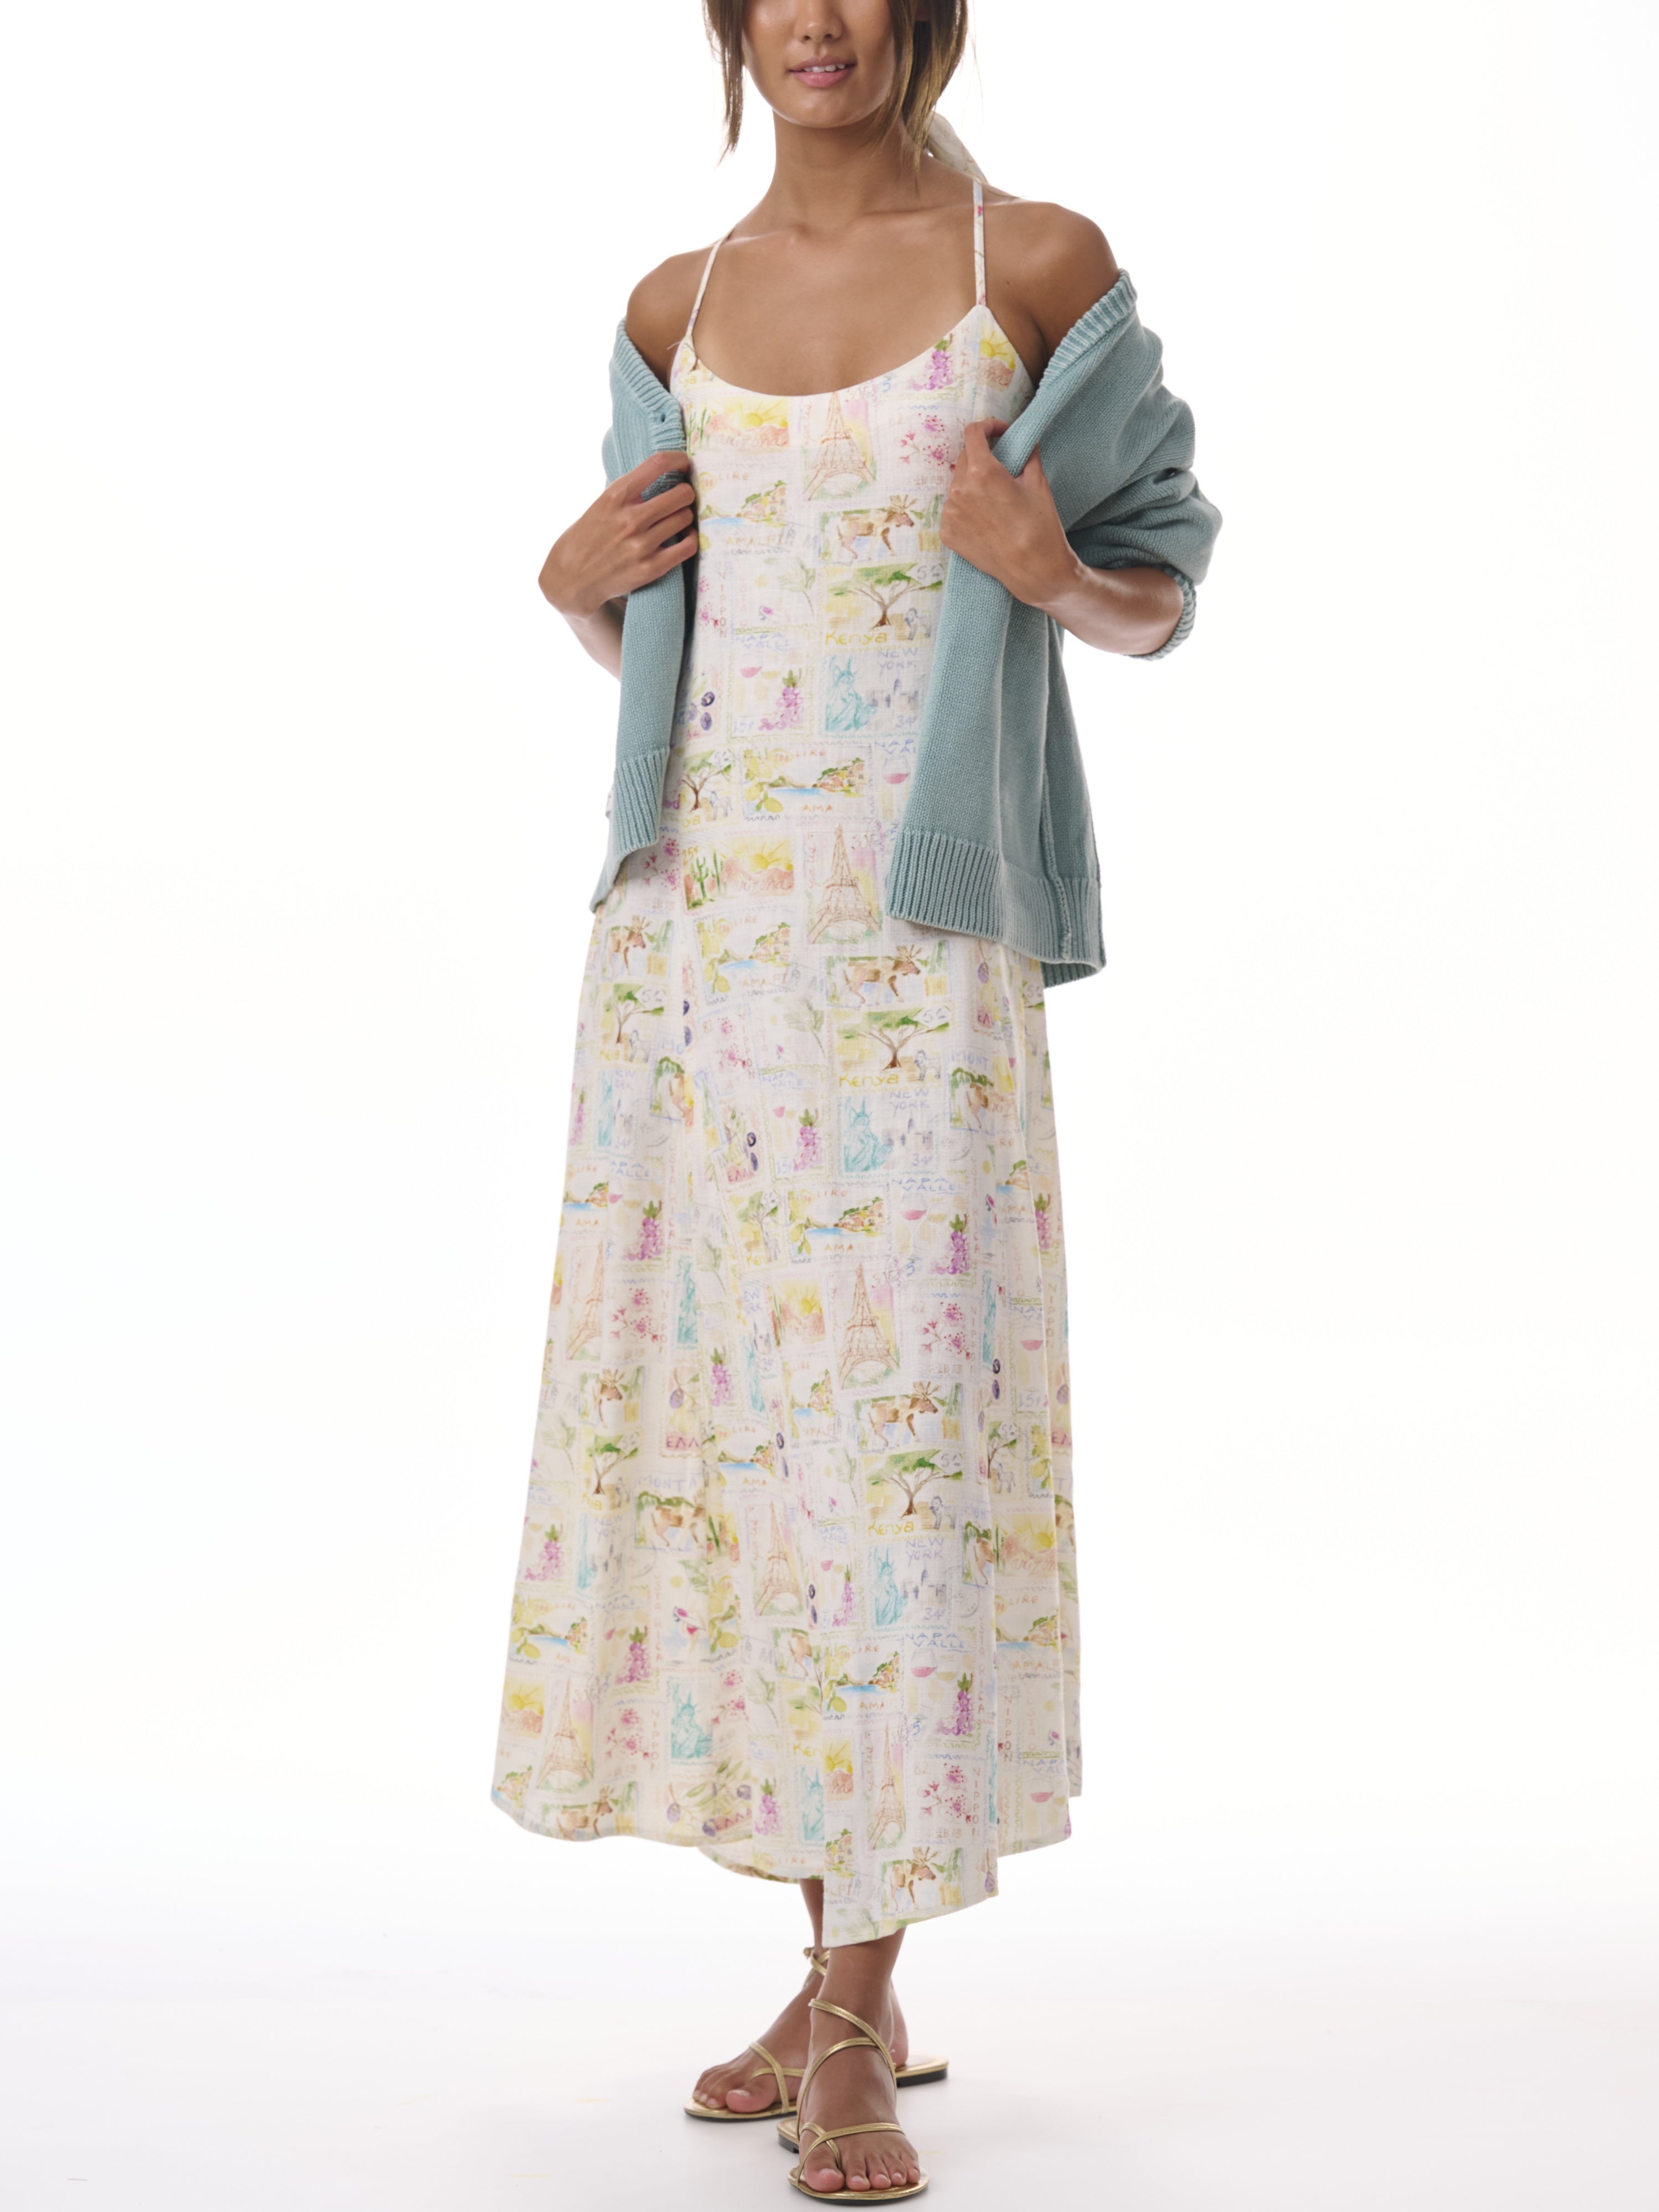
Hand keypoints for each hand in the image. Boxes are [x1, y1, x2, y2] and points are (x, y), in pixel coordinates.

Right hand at [538, 451, 697, 619]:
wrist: (571, 579)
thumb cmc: (587, 538)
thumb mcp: (600, 505)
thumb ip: (627, 492)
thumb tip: (661, 476)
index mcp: (614, 496)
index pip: (657, 464)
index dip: (678, 460)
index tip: (683, 465)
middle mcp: (629, 519)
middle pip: (680, 494)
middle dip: (685, 493)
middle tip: (682, 498)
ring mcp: (641, 544)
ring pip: (685, 518)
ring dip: (685, 516)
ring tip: (678, 519)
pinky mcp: (651, 568)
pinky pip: (688, 546)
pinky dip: (691, 538)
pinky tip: (685, 537)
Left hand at [938, 419, 1080, 609]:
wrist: (1033, 570)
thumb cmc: (1039, 527)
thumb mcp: (1038, 483)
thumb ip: (1027, 453)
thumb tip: (1026, 438)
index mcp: (982, 472)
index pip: (973, 433)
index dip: (988, 427)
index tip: (999, 432)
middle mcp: (959, 490)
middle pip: (964, 458)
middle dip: (982, 456)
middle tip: (1002, 468)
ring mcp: (950, 513)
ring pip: (958, 484)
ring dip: (973, 483)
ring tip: (995, 499)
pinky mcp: (947, 533)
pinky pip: (953, 509)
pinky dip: (966, 507)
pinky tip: (985, 519)